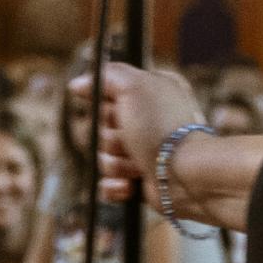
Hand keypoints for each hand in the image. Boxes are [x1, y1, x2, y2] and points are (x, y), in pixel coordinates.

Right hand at [80, 63, 197, 201]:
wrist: (184, 173)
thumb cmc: (161, 126)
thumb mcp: (134, 86)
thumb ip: (106, 76)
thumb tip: (78, 84)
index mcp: (149, 94)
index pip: (106, 96)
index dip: (106, 106)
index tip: (118, 110)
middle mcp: (147, 121)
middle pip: (100, 129)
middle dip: (111, 138)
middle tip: (131, 139)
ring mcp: (143, 152)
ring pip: (103, 158)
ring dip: (117, 163)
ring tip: (138, 164)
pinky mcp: (140, 180)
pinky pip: (108, 183)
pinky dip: (116, 186)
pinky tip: (129, 184)